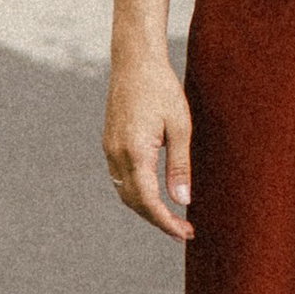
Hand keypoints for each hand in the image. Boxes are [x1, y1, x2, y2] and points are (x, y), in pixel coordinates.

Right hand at [103, 45, 194, 239]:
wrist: (135, 60)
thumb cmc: (162, 88)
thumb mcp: (180, 126)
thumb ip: (180, 166)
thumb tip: (183, 201)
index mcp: (135, 152)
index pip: (149, 201)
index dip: (166, 222)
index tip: (184, 233)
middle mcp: (116, 154)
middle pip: (134, 202)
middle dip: (158, 220)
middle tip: (182, 230)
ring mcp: (109, 148)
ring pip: (125, 192)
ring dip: (146, 208)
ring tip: (171, 217)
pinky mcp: (109, 142)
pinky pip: (120, 178)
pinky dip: (136, 192)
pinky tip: (153, 192)